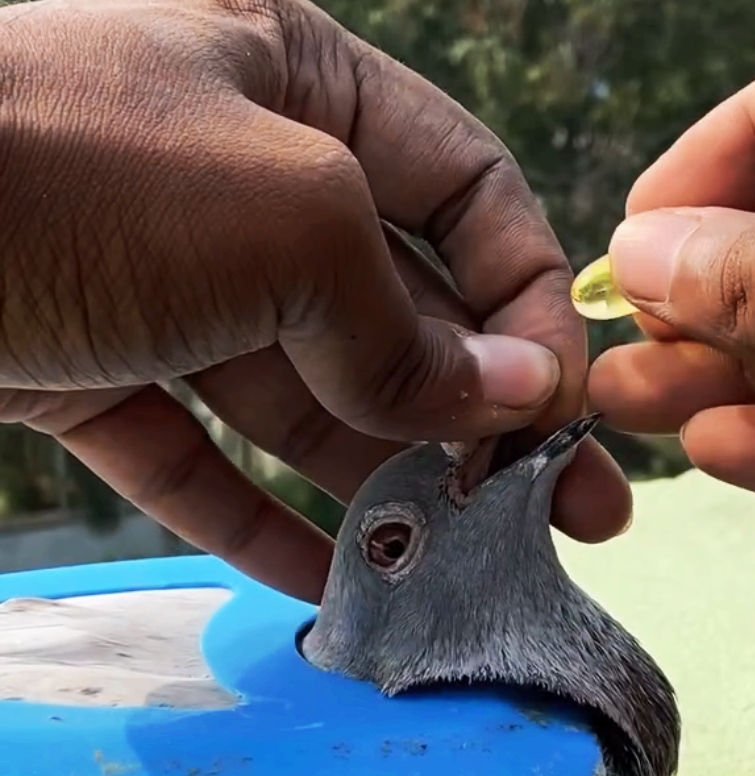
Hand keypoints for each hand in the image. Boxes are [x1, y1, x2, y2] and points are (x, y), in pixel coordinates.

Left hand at [0, 0, 630, 599]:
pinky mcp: (90, 371)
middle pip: (397, 312)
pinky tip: (328, 585)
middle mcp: (237, 179)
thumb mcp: (281, 218)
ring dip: (384, 487)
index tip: (565, 412)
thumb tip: (509, 399)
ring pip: (304, 400)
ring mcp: (159, 283)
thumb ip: (405, 320)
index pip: (465, 193)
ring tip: (462, 569)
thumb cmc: (58, 169)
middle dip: (484, 417)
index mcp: (296, 81)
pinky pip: (198, 457)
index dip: (528, 300)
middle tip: (567, 519)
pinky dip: (260, 522)